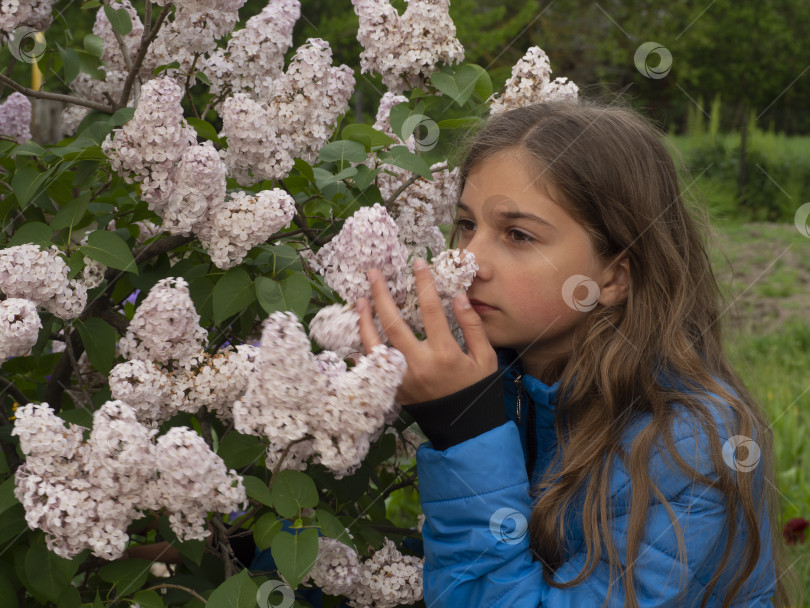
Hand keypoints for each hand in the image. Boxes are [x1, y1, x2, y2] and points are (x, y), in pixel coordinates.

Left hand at [356, 259, 496, 404]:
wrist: (463, 426)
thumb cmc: (475, 388)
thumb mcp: (485, 357)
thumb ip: (472, 325)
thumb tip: (459, 296)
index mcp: (444, 354)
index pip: (430, 310)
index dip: (423, 284)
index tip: (417, 263)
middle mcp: (418, 365)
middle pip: (393, 323)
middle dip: (381, 295)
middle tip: (373, 274)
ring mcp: (402, 378)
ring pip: (375, 344)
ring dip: (364, 320)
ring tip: (359, 299)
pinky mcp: (393, 389)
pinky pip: (372, 365)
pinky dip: (363, 347)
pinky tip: (360, 331)